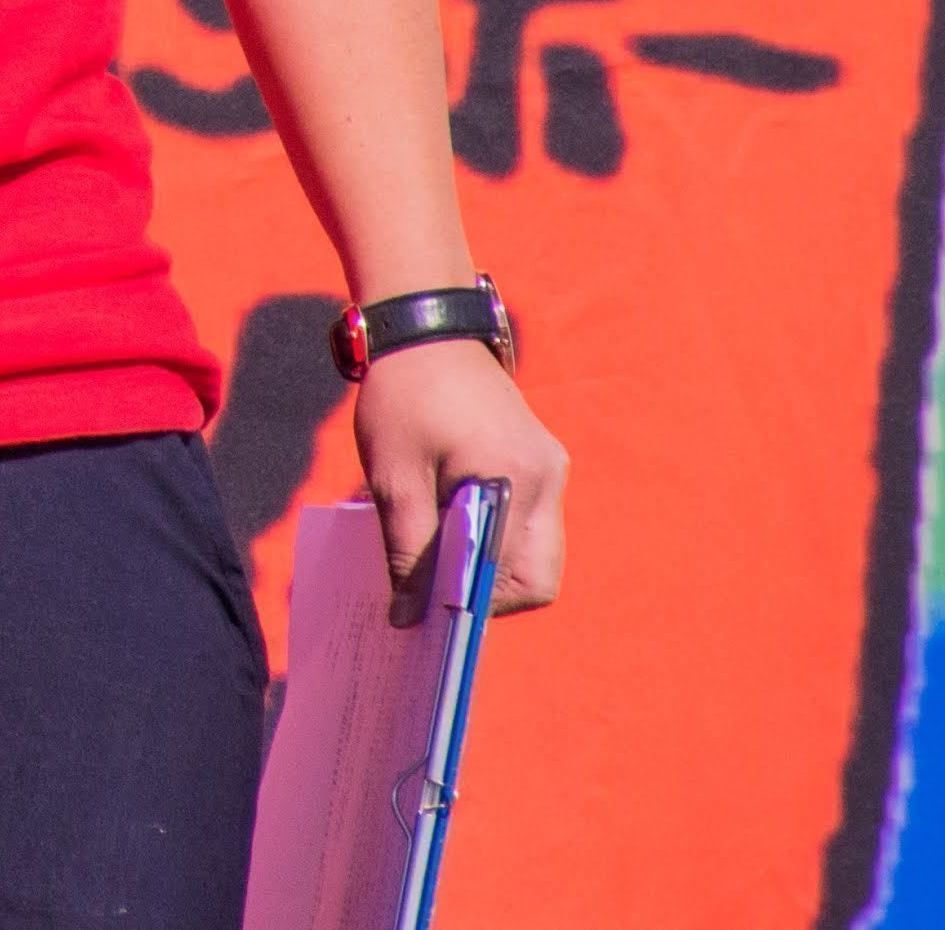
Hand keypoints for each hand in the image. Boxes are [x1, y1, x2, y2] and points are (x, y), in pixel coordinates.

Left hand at [351, 339, 567, 611]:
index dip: (477, 606)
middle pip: (539, 574)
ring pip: (536, 551)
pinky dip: (496, 536)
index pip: (516, 579)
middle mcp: (548, 477)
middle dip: (490, 593)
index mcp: (515, 478)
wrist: (423, 327)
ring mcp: (550, 467)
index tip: (433, 612)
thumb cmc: (402, 396)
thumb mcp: (393, 478)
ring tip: (436, 549)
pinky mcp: (541, 458)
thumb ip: (408, 551)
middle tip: (434, 586)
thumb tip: (410, 618)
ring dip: (491, 564)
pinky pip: (529, 520)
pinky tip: (449, 521)